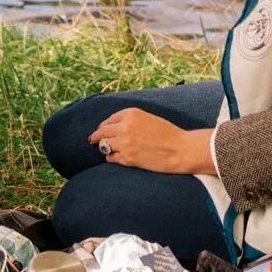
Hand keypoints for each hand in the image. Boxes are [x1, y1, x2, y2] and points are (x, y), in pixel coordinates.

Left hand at [89, 108, 214, 174]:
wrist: (180, 149)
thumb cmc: (168, 134)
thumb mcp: (148, 119)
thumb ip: (131, 121)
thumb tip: (114, 127)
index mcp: (131, 113)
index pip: (109, 119)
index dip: (104, 126)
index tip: (101, 129)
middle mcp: (125, 126)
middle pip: (102, 131)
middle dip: (96, 136)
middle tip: (91, 139)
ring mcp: (124, 143)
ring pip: (104, 145)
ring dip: (104, 147)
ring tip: (104, 149)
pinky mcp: (127, 158)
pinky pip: (111, 158)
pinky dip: (111, 158)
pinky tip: (114, 158)